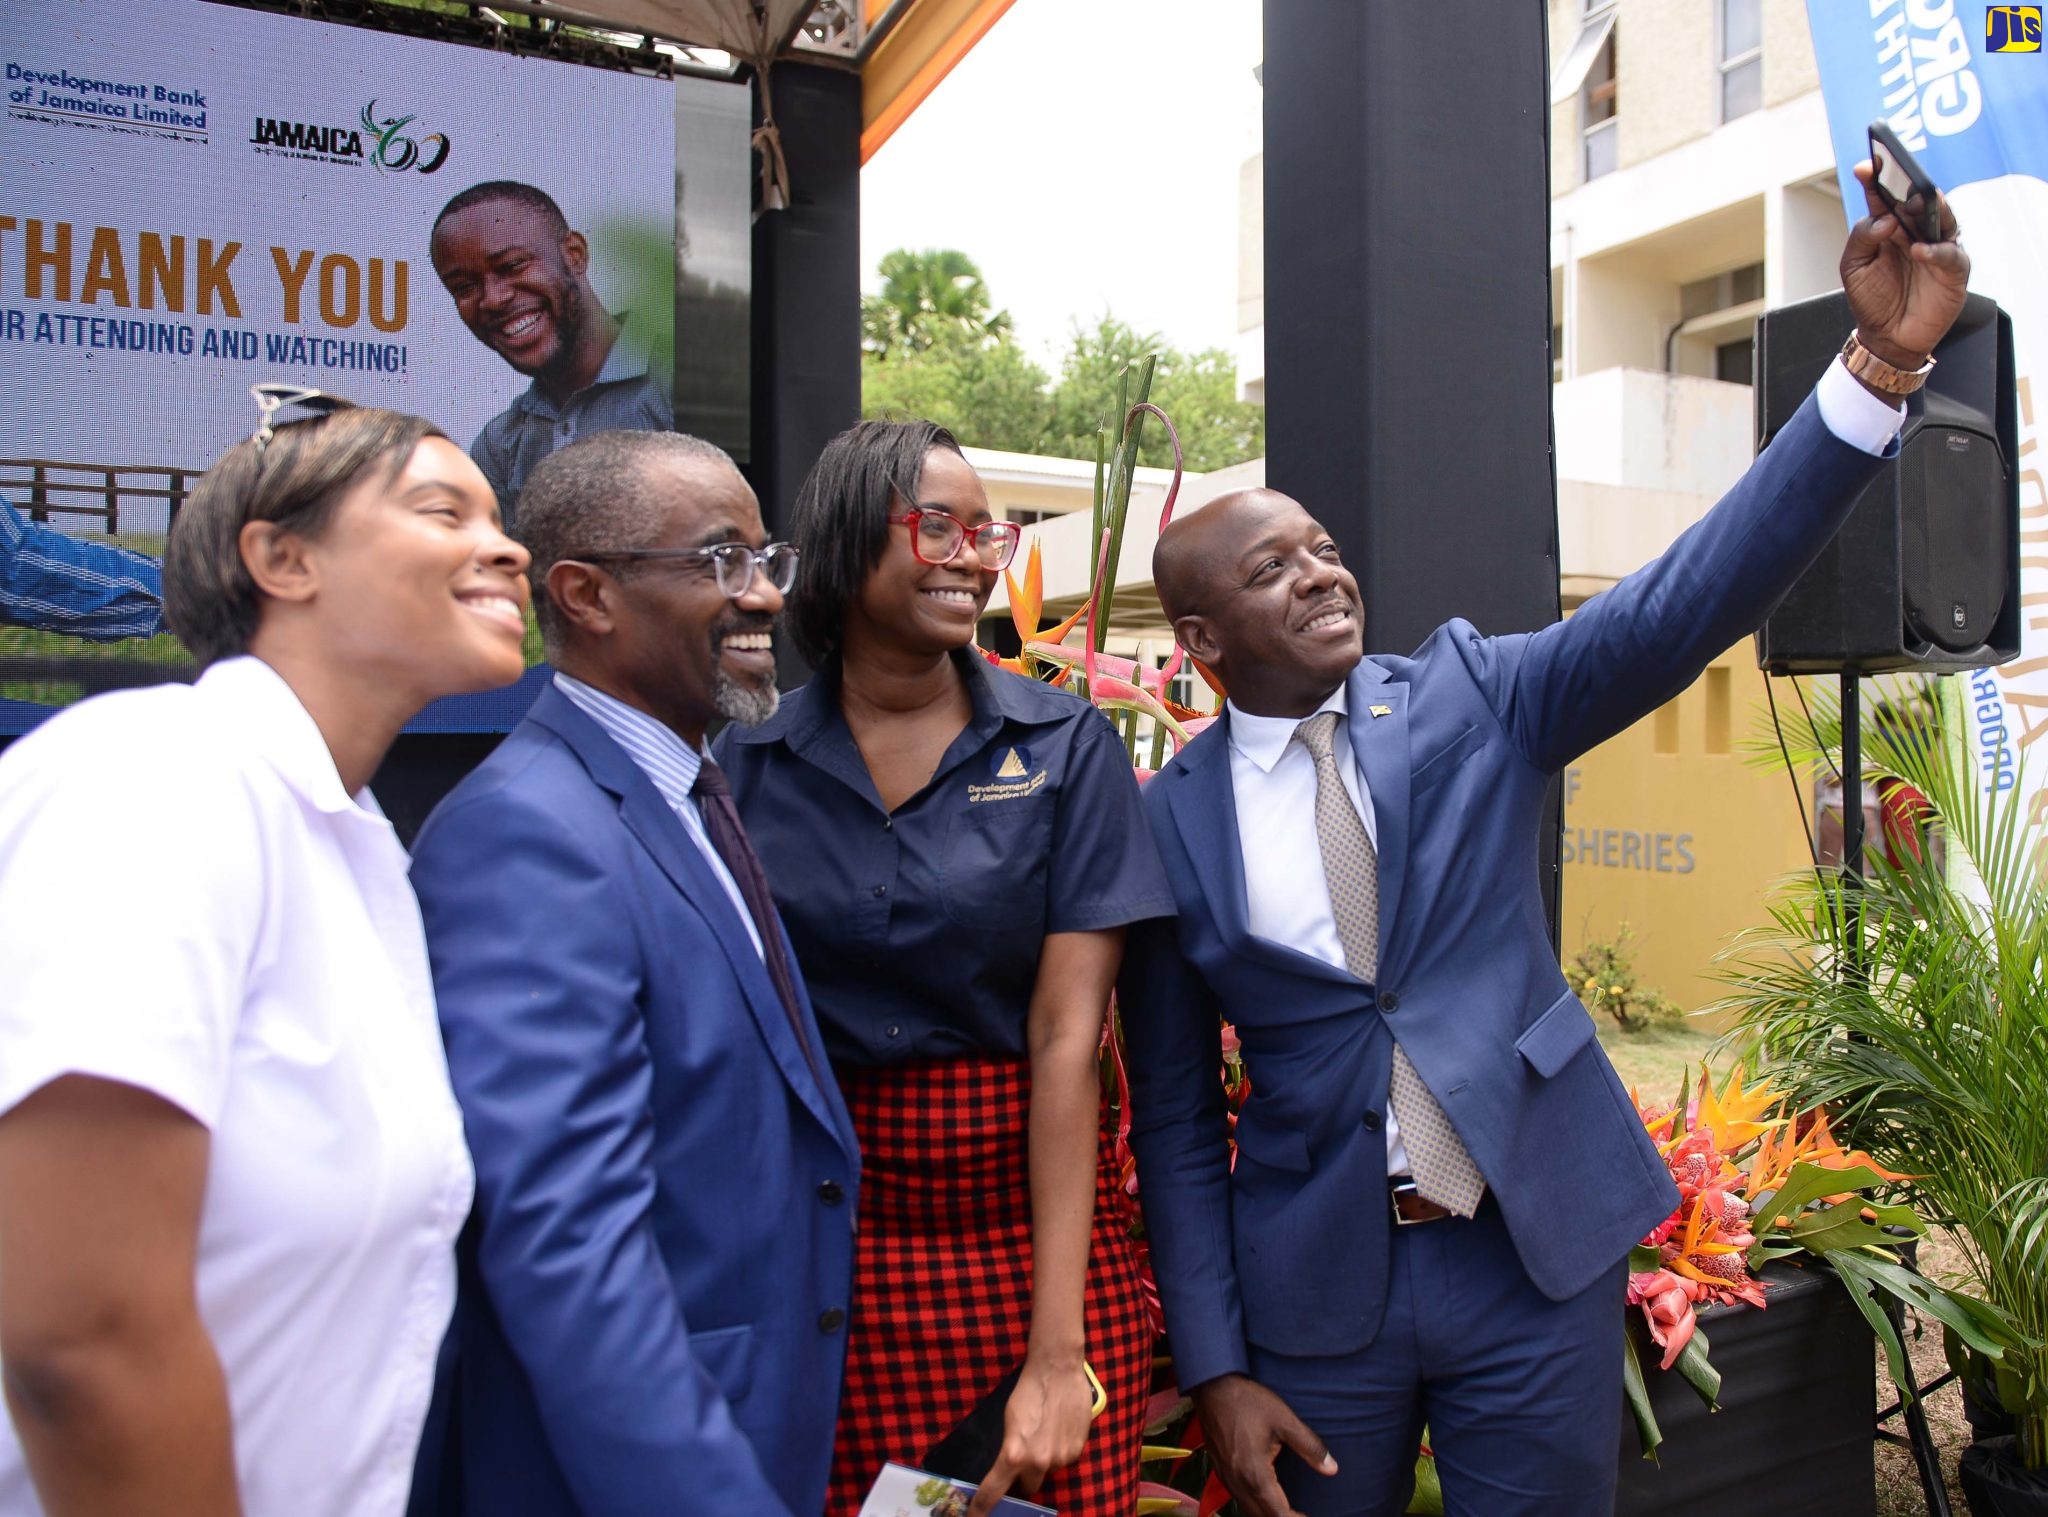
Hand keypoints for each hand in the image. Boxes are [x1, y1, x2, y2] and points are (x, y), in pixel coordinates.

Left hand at [967, 1354, 1095, 1515]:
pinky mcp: (1078, 1450)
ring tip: (1046, 1432)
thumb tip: (1009, 1467)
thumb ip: (1010, 1449)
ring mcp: (1061, 1459)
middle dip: (1024, 1478)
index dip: (982, 1508)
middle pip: (1029, 1488)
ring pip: (1048, 1471)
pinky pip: (1065, 1459)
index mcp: (1014, 1455)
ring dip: (1044, 1460)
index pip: (994, 1492)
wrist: (1058, 1370)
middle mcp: (1038, 1463)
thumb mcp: (1009, 1422)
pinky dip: (1060, 1450)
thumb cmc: (1027, 1391)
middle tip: (1024, 1458)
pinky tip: (1059, 1428)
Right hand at [1191, 1373, 1335, 1516]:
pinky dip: (1254, 1503)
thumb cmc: (1248, 1401)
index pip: (1278, 1513)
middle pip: (1261, 1516)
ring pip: (1247, 1508)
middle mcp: (1237, 1481)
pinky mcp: (1219, 1469)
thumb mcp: (1284, 1420)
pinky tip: (1265, 1495)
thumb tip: (1332, 1468)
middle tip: (1302, 1514)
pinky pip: (1238, 1497)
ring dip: (1267, 1513)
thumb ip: (1309, 1447)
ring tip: (1288, 1509)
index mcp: (1255, 1473)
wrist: (1212, 1386)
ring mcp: (1225, 1476)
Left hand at [1840, 159, 1969, 374]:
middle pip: (1919, 200)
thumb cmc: (1871, 299)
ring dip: (1931, 208)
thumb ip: (1862, 239)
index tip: (1868, 165)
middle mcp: (1916, 231)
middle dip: (1911, 187)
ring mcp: (1937, 247)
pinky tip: (1919, 250)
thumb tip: (1885, 220)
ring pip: (1942, 217)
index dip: (1878, 178)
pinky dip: (1935, 250)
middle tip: (1902, 179)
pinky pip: (1949, 253)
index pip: (1885, 196)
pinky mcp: (1954, 269)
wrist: (1887, 336)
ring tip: (1916, 204)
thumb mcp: (1854, 268)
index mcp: (1890, 226)